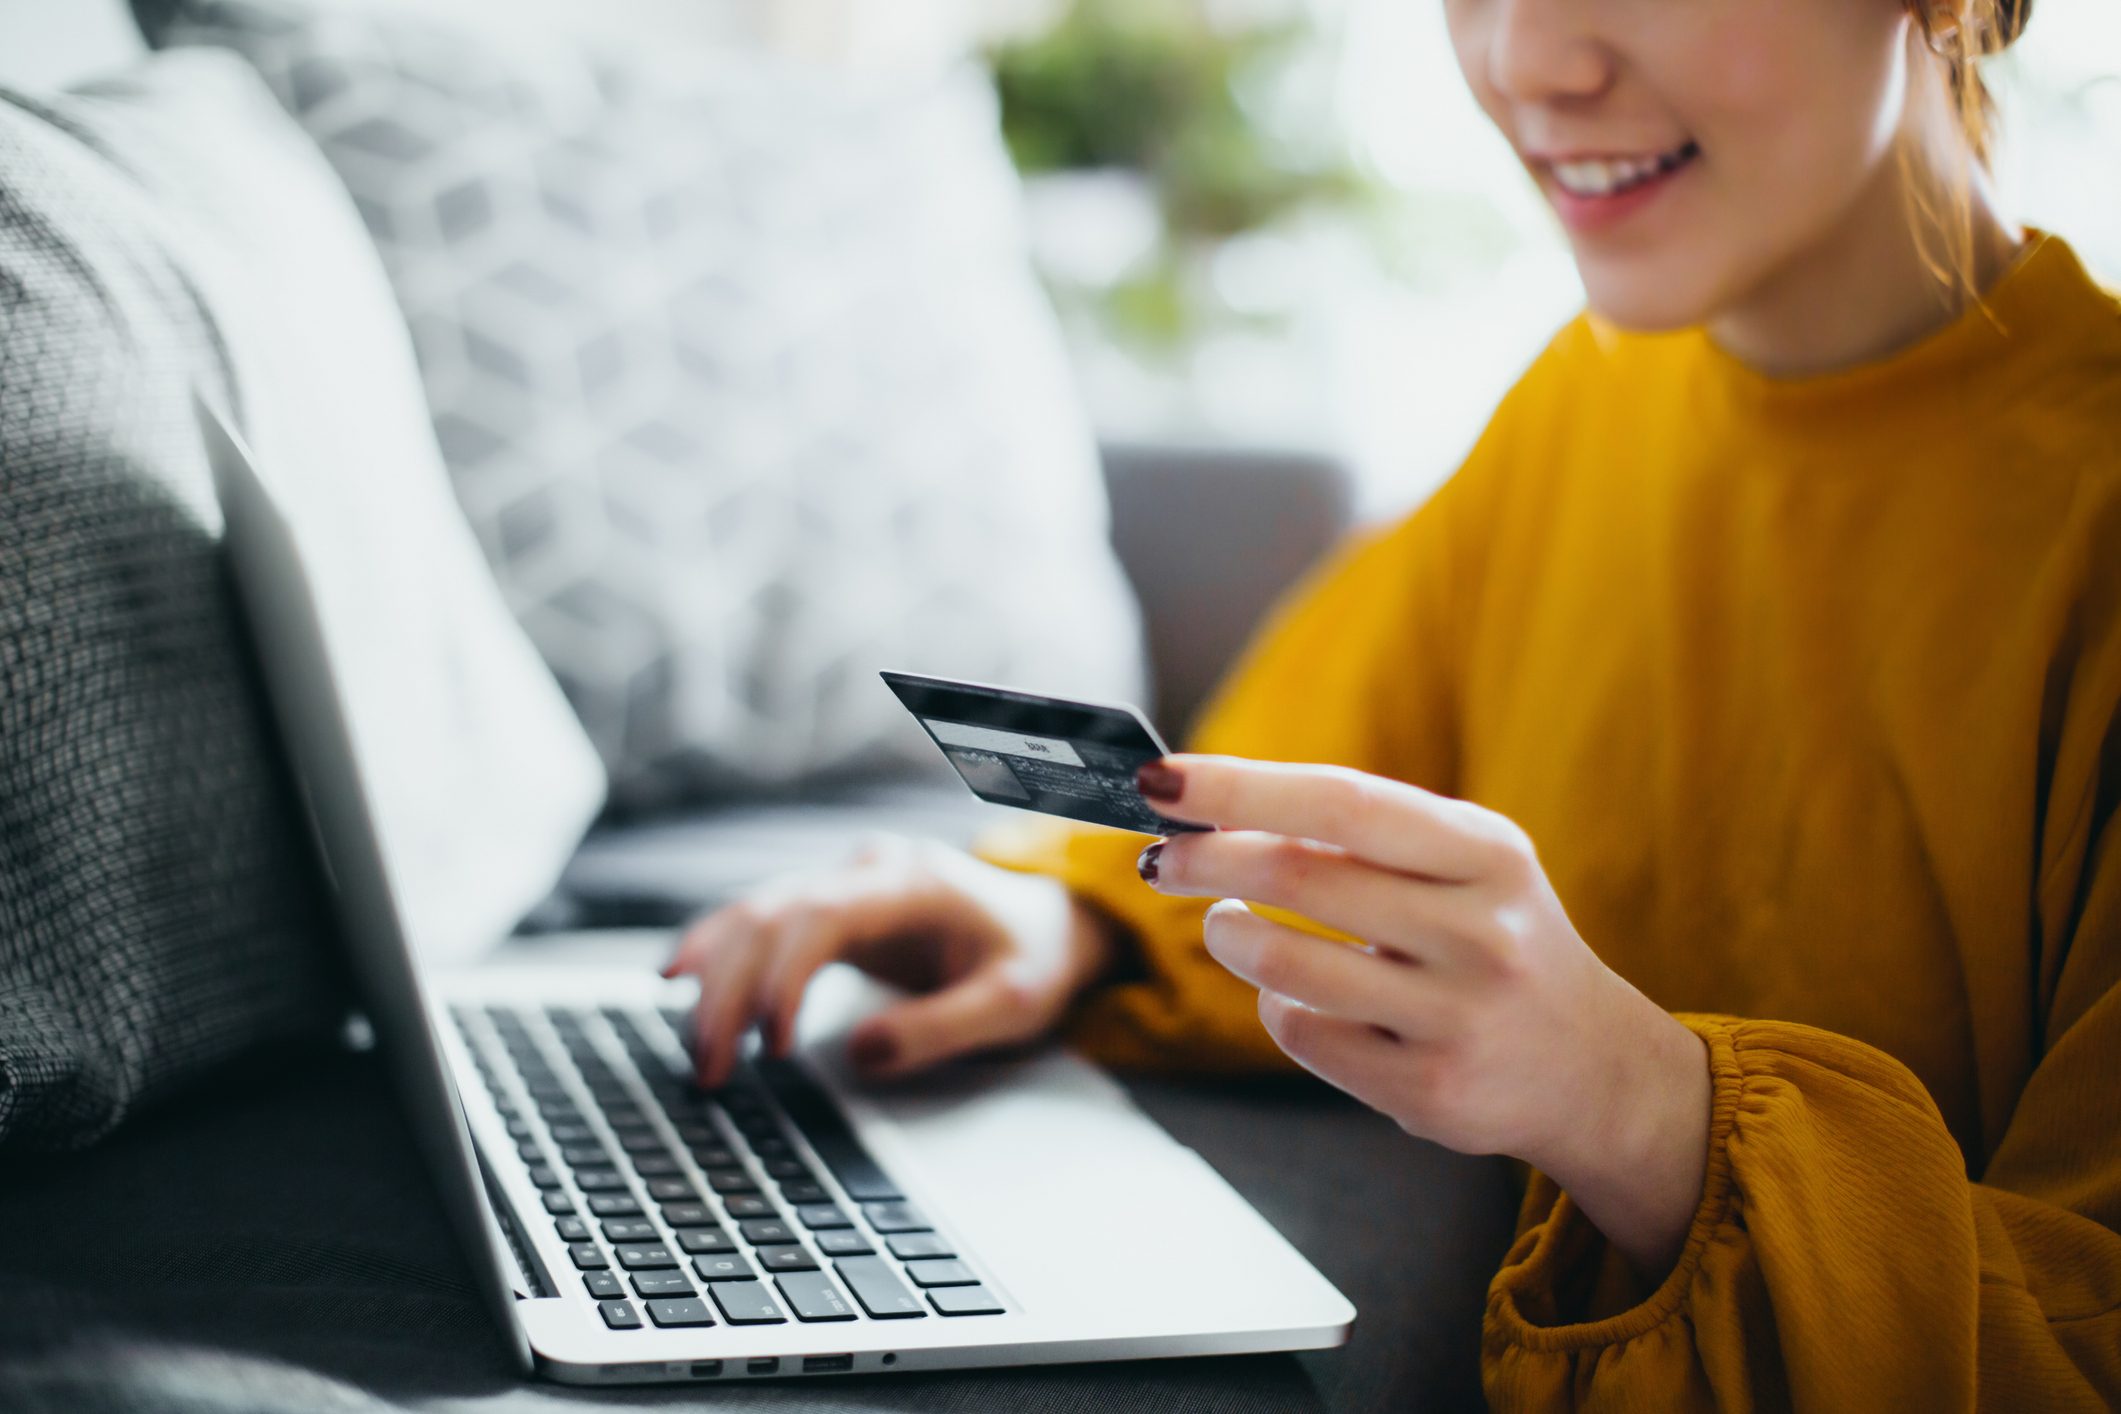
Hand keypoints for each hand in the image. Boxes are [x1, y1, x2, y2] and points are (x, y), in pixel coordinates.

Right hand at [661, 837, 1117, 1087]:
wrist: (1048, 924)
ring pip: (753, 915)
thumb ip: (942, 1027)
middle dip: (730, 992)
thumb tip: (858, 1054)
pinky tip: (679, 980)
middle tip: (710, 1069)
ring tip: (697, 1051)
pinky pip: (760, 923)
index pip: (822, 915)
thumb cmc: (1032, 958)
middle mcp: (867, 870)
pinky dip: (718, 953)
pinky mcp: (831, 907)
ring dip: (715, 980)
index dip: (783, 976)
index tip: (769, 1046)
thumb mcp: (1012, 1003)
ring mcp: (844, 883)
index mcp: (911, 882)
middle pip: (770, 915)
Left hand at [1135, 755, 1711, 1277]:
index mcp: (1488, 853)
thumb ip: (1363, 835)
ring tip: (1228, 926)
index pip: (1343, 801)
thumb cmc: (1492, 937)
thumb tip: (1215, 809)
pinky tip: (1296, 995)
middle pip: (1299, 875)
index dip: (1240, 786)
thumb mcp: (1465, 866)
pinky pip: (1304, 1033)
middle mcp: (1482, 931)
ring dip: (1230, 937)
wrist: (1588, 1065)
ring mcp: (1459, 1016)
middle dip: (1207, 860)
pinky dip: (1277, 1006)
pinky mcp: (1430, 1089)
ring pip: (1285, 964)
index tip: (1161, 779)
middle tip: (1164, 859)